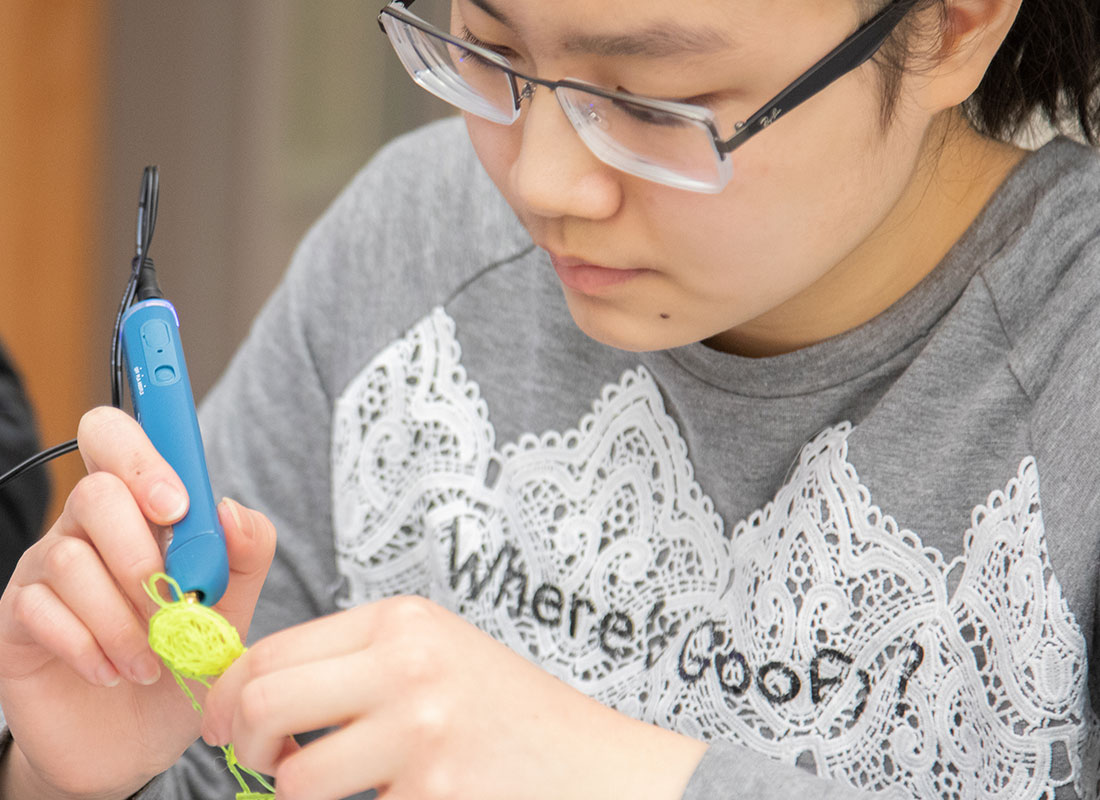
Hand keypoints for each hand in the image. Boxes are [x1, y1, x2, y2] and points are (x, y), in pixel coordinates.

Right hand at [0, 406, 275, 799]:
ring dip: (123, 618)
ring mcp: (45, 572)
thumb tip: (230, 509)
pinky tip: (114, 672)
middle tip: (171, 602)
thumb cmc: (183, 660)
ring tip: (151, 660)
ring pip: (70, 560)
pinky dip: (90, 646)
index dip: (142, 456)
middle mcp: (86, 530)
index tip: (178, 506)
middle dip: (140, 552)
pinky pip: (41, 611)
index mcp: (139, 511)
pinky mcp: (17, 620)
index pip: (116, 439)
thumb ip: (245, 556)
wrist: (136, 742)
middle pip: (94, 493)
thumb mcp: (234, 609)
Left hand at [202, 596, 707, 799]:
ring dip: (297, 792)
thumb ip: (354, 660)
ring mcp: (421, 731)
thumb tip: (247, 689)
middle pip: (264, 699)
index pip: (273, 648)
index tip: (220, 720)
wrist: (592, 766)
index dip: (226, 691)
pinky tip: (404, 794)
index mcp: (402, 620)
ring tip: (338, 785)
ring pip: (295, 777)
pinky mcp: (433, 792)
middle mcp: (408, 664)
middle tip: (256, 759)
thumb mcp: (434, 655)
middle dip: (238, 742)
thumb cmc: (505, 713)